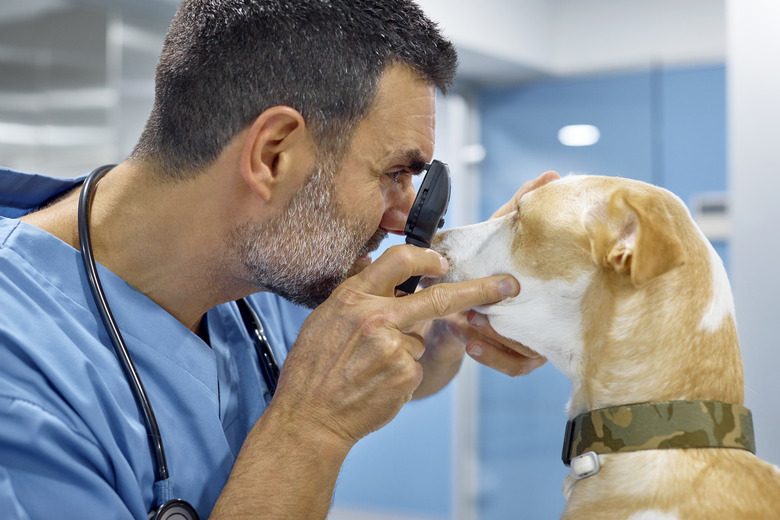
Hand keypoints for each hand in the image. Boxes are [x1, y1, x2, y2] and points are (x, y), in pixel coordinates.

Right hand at [270, 245, 518, 446]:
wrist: (309, 417)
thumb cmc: (312, 370)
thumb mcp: (325, 320)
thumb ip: (358, 298)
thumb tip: (386, 277)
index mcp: (352, 297)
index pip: (398, 261)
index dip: (427, 257)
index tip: (444, 261)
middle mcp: (375, 317)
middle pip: (438, 297)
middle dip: (480, 289)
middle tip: (508, 286)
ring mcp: (393, 347)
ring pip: (418, 340)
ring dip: (403, 352)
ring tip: (369, 370)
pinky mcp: (405, 374)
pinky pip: (414, 366)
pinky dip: (401, 374)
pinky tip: (376, 384)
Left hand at [426, 171, 558, 378]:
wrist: (452, 307)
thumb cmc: (483, 266)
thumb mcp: (498, 235)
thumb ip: (517, 209)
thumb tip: (550, 176)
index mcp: (548, 288)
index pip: (569, 291)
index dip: (557, 285)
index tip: (519, 280)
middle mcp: (549, 316)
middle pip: (551, 327)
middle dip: (515, 320)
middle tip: (483, 307)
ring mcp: (536, 339)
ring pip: (532, 351)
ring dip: (500, 337)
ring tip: (474, 319)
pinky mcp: (515, 358)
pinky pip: (516, 366)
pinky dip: (494, 356)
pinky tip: (471, 342)